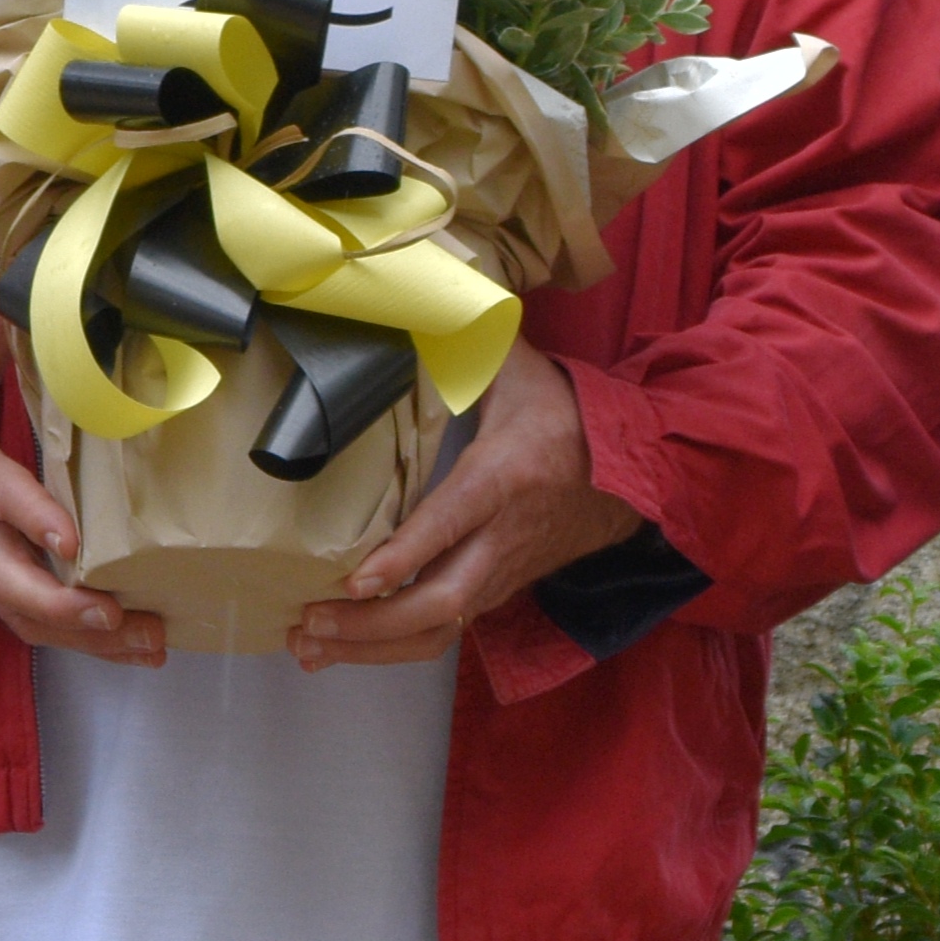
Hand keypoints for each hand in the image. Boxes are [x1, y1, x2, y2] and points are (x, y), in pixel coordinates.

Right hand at [0, 313, 164, 665]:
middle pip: (6, 580)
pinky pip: (30, 626)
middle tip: (118, 609)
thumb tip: (43, 277)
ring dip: (87, 637)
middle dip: (63, 605)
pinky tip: (135, 644)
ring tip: (149, 642)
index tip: (71, 539)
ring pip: (24, 616)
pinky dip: (82, 643)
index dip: (29, 517)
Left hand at [288, 354, 639, 667]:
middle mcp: (503, 539)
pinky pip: (443, 634)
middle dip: (370, 623)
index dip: (406, 554)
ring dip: (370, 647)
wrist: (634, 475)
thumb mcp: (520, 369)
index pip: (453, 522)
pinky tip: (338, 649)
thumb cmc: (565, 417)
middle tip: (306, 621)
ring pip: (439, 631)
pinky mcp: (494, 594)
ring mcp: (500, 575)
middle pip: (441, 602)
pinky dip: (388, 649)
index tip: (356, 577)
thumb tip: (424, 290)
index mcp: (506, 479)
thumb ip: (470, 339)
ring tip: (305, 646)